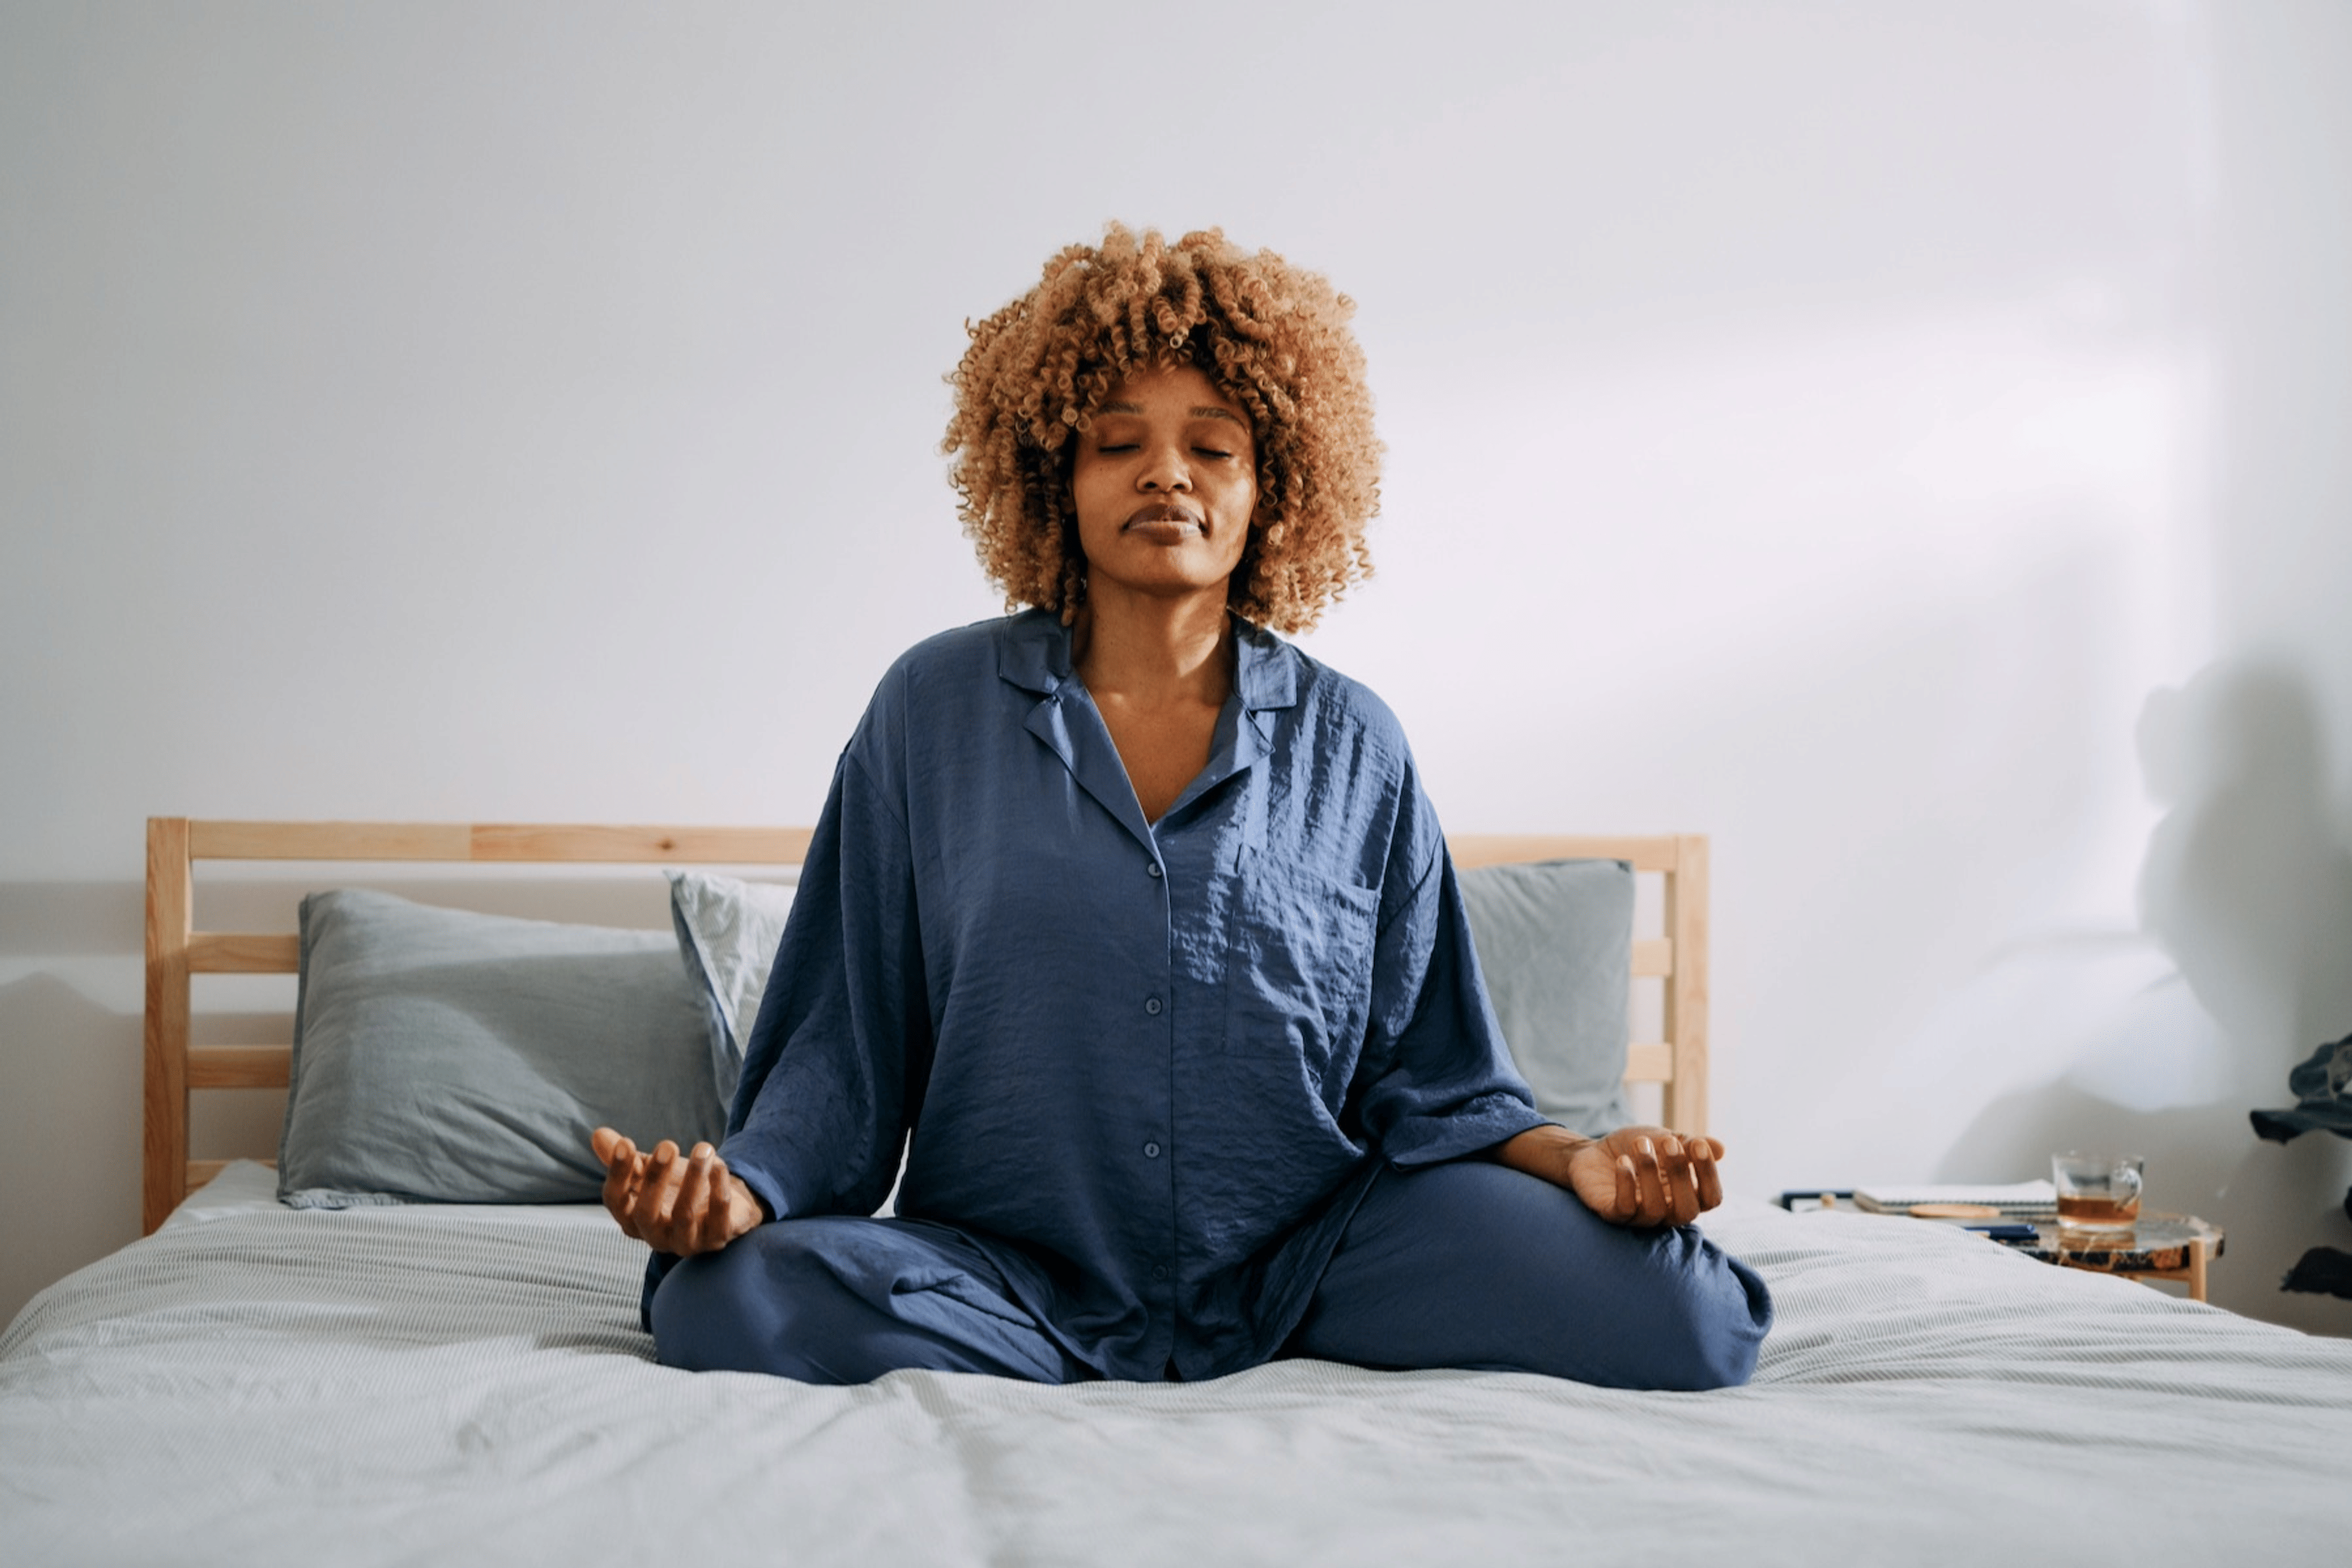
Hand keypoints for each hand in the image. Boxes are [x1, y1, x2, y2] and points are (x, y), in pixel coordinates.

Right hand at [591, 1126, 765, 1255]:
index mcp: (632, 1219)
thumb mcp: (651, 1172)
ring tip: (703, 1148)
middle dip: (655, 1178)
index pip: (615, 1201)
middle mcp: (655, 1236)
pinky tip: (719, 1165)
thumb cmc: (678, 1188)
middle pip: (645, 1213)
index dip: (617, 1173)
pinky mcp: (715, 1240)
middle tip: (667, 1144)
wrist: (724, 1206)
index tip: (626, 1143)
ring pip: (684, 1215)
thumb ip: (628, 1159)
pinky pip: (718, 1217)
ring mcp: (685, 1242)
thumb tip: (597, 1134)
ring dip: (693, 1177)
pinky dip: (719, 1189)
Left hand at [1492, 1123, 1724, 1227]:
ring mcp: (1639, 1217)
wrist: (1593, 1152)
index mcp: (1686, 1196)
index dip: (1709, 1175)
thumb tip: (1720, 1148)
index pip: (1711, 1199)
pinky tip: (1622, 1161)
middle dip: (1680, 1175)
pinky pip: (1625, 1209)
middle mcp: (1667, 1213)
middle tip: (1668, 1142)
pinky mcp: (1613, 1215)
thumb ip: (1689, 1144)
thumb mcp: (1663, 1139)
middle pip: (1687, 1211)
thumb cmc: (1635, 1149)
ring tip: (1640, 1144)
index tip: (1698, 1144)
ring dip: (1649, 1173)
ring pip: (1655, 1210)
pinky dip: (1626, 1184)